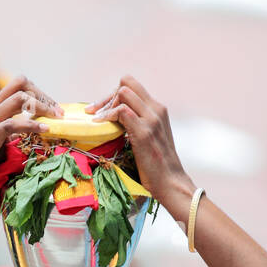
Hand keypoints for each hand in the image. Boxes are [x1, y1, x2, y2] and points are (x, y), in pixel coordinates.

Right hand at [0, 75, 62, 198]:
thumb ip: (11, 130)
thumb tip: (35, 131)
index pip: (19, 85)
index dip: (39, 92)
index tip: (52, 108)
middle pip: (21, 85)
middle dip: (43, 96)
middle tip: (58, 113)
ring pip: (20, 99)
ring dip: (42, 107)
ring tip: (55, 119)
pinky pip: (13, 124)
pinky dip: (32, 125)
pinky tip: (43, 130)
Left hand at [87, 75, 192, 206]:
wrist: (171, 183)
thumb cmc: (157, 166)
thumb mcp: (150, 138)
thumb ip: (138, 125)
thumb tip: (115, 122)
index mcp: (158, 110)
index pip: (132, 86)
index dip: (114, 94)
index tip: (102, 111)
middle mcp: (156, 110)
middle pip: (126, 83)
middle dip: (107, 97)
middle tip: (94, 113)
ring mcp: (151, 120)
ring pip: (123, 92)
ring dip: (105, 105)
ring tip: (96, 120)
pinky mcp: (144, 133)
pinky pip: (122, 111)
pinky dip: (107, 116)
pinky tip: (100, 126)